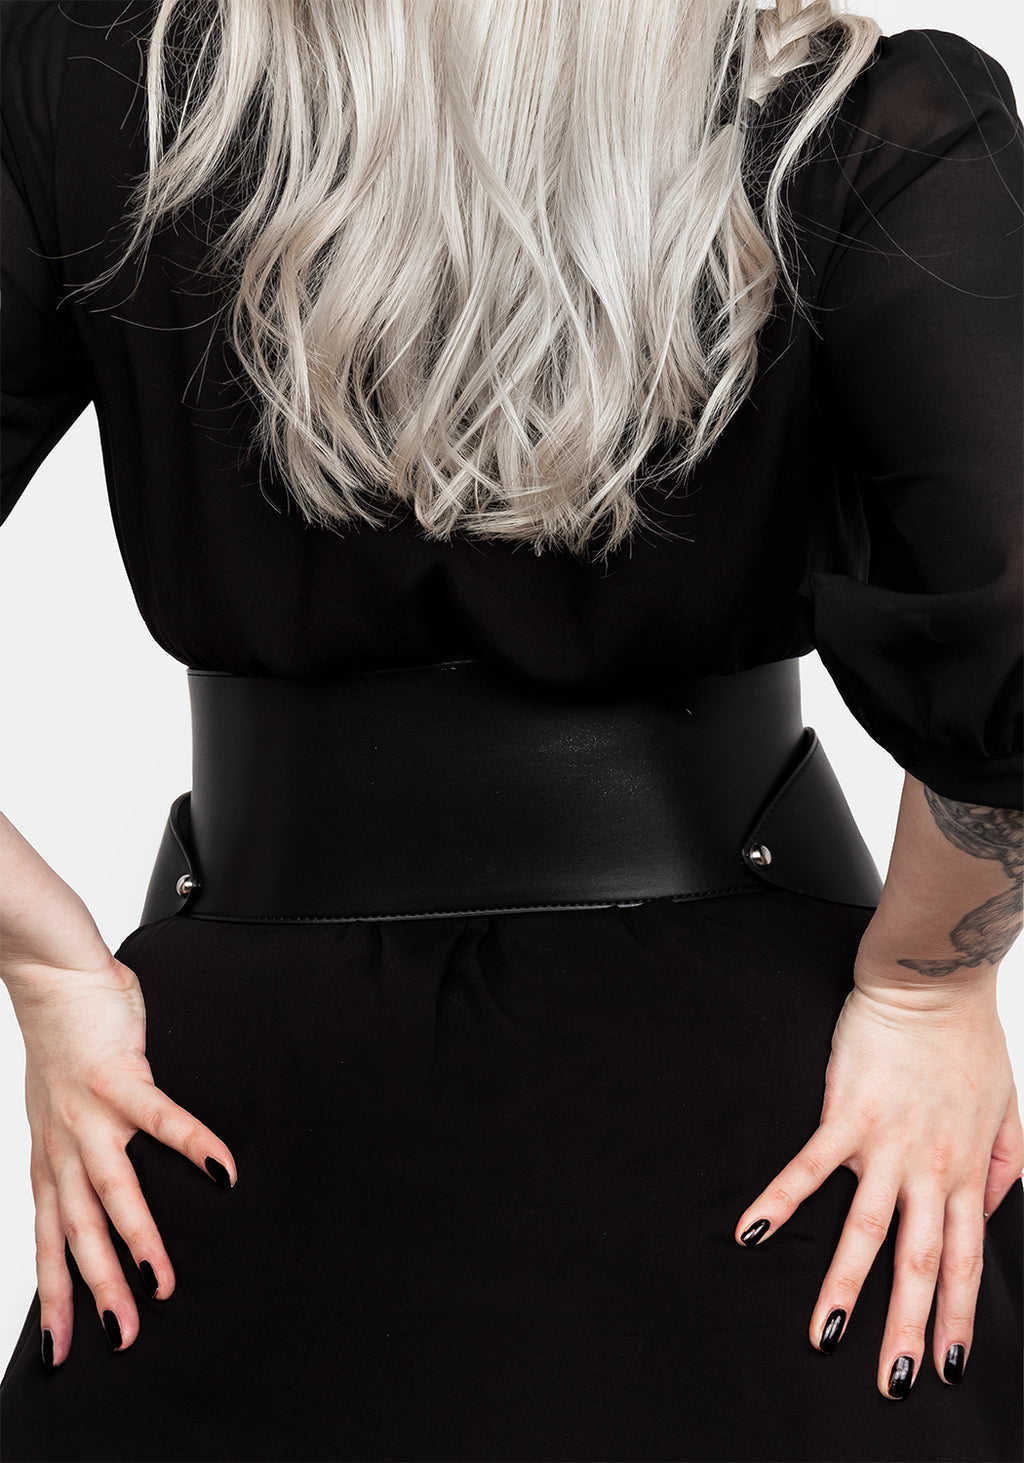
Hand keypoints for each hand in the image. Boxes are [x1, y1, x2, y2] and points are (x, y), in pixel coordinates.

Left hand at [8, 949, 236, 1365]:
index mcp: (53, 1157)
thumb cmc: (66, 1041)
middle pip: (79, 1233)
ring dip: (137, 1240)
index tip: (61, 1349)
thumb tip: (109, 1186)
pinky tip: (221, 1169)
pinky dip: (192, 1145)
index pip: (50, 1240)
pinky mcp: (120, 1078)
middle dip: (99, 1289)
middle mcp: (65, 1146)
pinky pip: (161, 1119)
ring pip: (112, 1192)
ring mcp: (90, 1115)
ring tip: (162, 1280)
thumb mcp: (59, 1110)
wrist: (53, 979)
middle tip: (123, 1335)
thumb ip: (83, 1146)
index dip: (55, 1295)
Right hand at [733, 971, 1022, 1397]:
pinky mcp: (847, 1113)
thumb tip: (991, 1209)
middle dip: (905, 1327)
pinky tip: (754, 1231)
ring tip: (826, 1335)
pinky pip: (810, 1166)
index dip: (955, 1316)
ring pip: (866, 1229)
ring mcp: (886, 1144)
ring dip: (844, 1287)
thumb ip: (1005, 1164)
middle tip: (891, 1382)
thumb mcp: (1008, 1107)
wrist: (933, 985)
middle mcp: (929, 1168)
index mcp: (967, 1170)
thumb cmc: (965, 1038)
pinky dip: (781, 1201)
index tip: (945, 1364)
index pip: (964, 1260)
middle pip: (918, 1261)